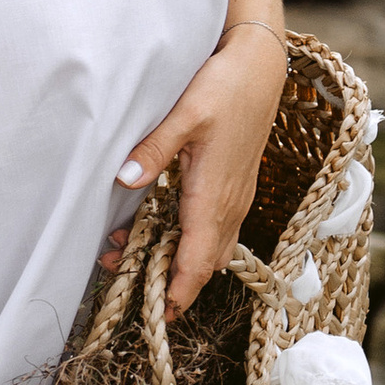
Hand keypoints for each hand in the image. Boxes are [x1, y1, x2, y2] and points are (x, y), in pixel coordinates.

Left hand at [97, 34, 285, 313]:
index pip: (196, 260)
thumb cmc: (224, 88)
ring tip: (131, 255)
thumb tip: (124, 180)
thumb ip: (153, 150)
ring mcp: (236, 198)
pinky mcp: (236, 188)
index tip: (160, 316)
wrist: (261, 68)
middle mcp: (229, 205)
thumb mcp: (184, 114)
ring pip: (211, 249)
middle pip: (203, 263)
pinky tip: (166, 234)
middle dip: (169, 282)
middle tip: (123, 278)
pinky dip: (192, 243)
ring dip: (178, 262)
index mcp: (213, 196)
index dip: (179, 291)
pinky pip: (217, 231)